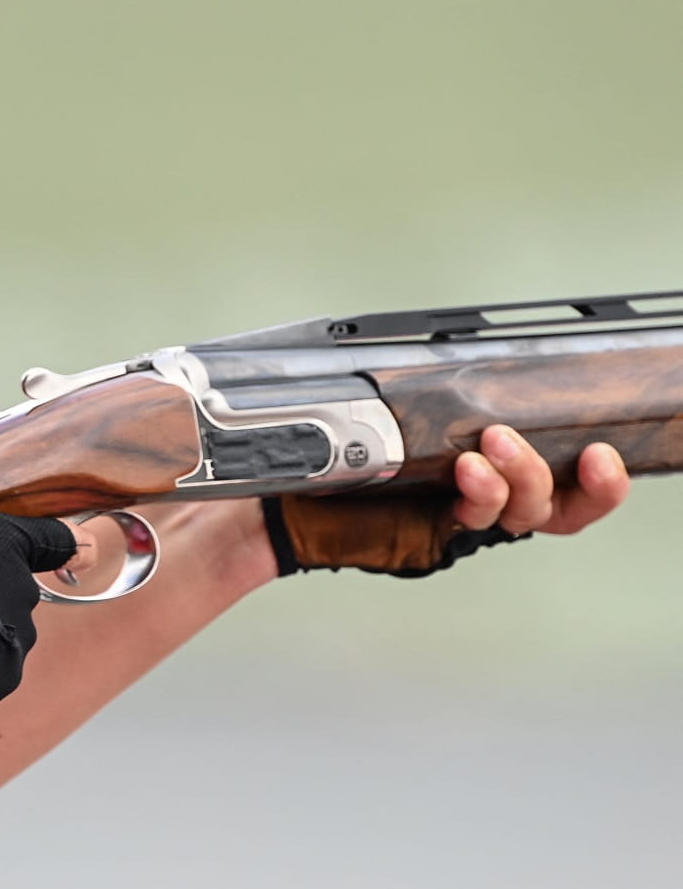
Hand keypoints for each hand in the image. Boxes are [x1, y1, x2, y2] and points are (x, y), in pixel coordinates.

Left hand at [267, 426, 630, 576]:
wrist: (284, 497)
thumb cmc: (336, 449)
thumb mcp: (395, 411)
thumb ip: (434, 394)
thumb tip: (465, 350)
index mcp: (493, 466)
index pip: (565, 476)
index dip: (599, 477)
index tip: (604, 451)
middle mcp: (487, 498)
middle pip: (558, 503)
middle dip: (570, 477)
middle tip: (544, 442)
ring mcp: (462, 521)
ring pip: (523, 514)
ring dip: (520, 477)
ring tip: (488, 449)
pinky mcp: (433, 538)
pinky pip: (472, 524)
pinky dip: (480, 496)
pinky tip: (467, 473)